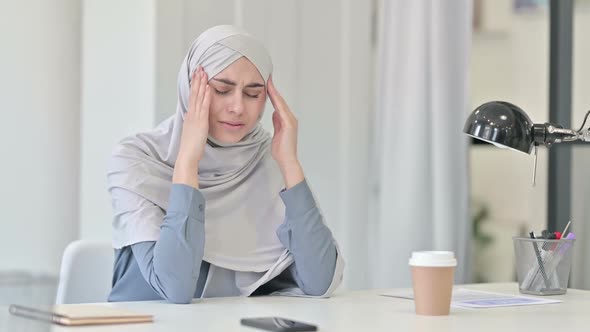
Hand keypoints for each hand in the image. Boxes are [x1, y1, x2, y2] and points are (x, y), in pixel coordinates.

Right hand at [173, 66, 210, 187]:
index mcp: (189, 117)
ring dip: (201, 84)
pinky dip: (205, 95)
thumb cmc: (190, 148)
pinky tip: (208, 87)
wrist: (187, 156)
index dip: (195, 86)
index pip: (192, 97)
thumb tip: (191, 117)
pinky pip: (204, 106)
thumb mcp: (191, 132)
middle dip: (197, 80)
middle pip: (194, 93)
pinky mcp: (201, 122)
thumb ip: (192, 123)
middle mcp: (191, 114)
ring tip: (204, 72)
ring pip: (198, 97)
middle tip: (199, 67)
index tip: (197, 75)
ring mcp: (195, 117)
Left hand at [268, 76, 303, 188]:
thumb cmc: (281, 150)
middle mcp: (290, 118)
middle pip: (280, 100)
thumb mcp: (276, 133)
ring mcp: (290, 120)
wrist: (286, 160)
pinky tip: (272, 95)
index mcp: (286, 120)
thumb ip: (276, 122)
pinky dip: (277, 101)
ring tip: (269, 82)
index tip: (267, 83)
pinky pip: (281, 110)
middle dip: (274, 89)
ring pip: (281, 103)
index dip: (273, 93)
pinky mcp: (289, 124)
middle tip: (268, 77)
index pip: (278, 104)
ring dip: (275, 93)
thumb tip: (274, 113)